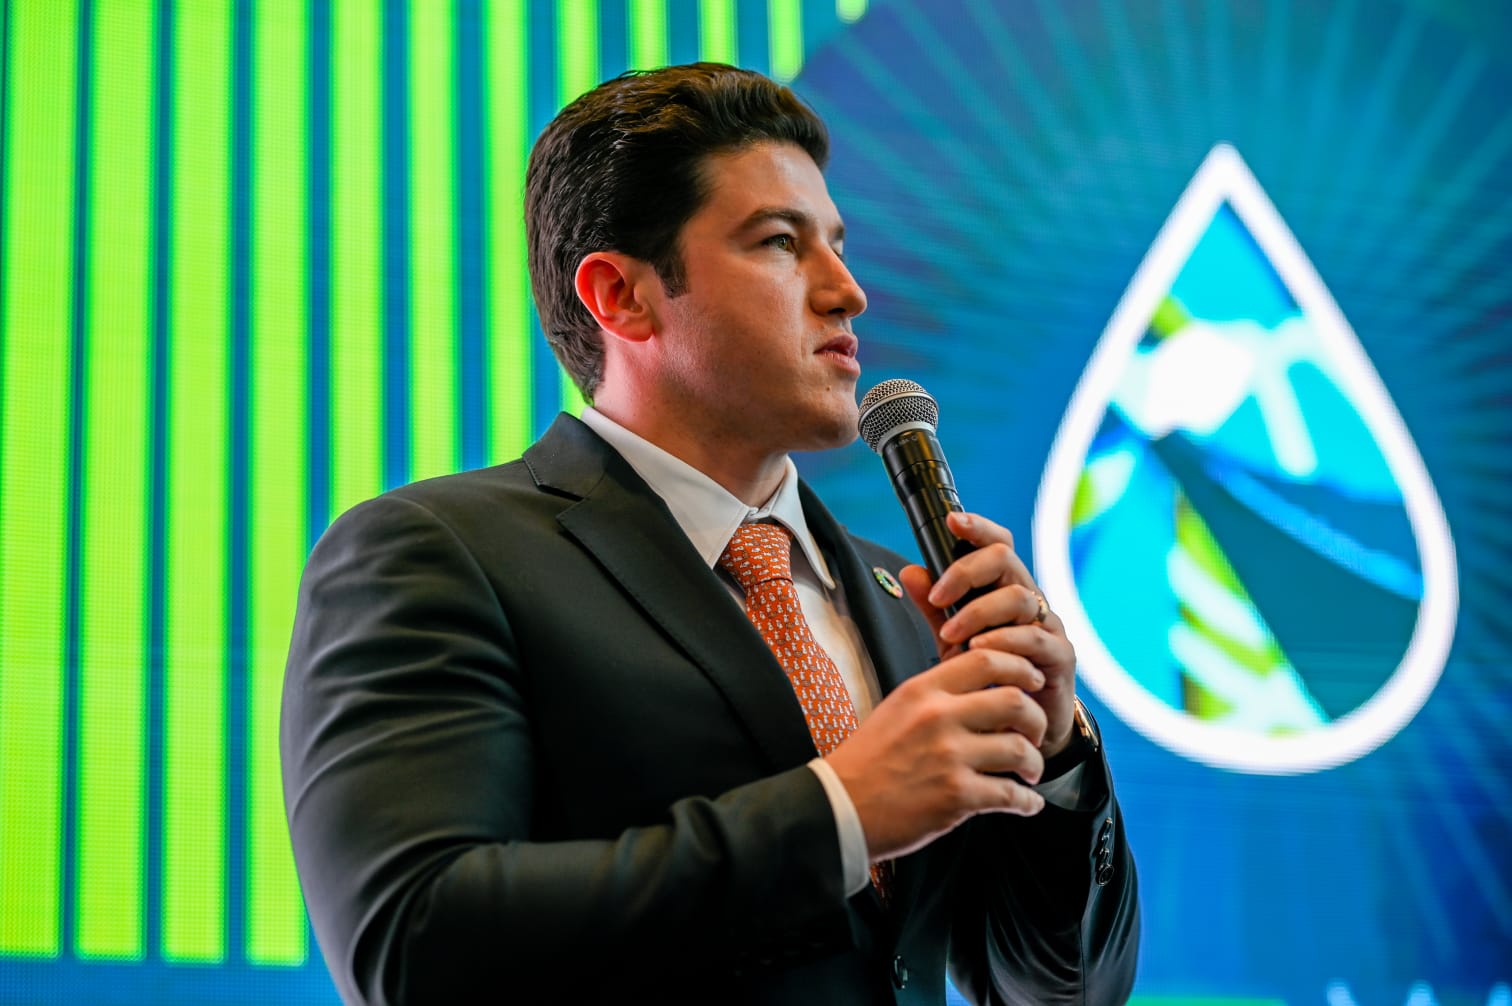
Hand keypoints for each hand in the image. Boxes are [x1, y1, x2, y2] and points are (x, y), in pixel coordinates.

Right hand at [825, 645, 1048, 859]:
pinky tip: (1026, 804)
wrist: (840, 806)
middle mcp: (939, 717)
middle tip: (1035, 735)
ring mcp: (949, 757)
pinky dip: (1026, 802)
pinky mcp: (956, 797)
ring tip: (1029, 772)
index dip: (1020, 668)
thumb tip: (984, 688)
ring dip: (1034, 764)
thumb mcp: (896, 708)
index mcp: (923, 690)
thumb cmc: (867, 760)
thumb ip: (938, 695)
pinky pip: (1011, 795)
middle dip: (1036, 720)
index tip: (1032, 681)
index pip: (986, 659)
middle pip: (1016, 700)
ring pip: (1020, 749)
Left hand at [898, 511, 1077, 764]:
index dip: (979, 528)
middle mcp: (1030, 598)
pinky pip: (1033, 638)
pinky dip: (1002, 642)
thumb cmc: (988, 675)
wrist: (1021, 727)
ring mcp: (1049, 625)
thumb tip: (910, 571)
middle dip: (967, 572)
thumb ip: (934, 607)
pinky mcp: (1061, 656)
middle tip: (939, 596)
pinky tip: (978, 651)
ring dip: (979, 613)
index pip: (998, 545)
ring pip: (1018, 597)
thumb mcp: (952, 639)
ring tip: (951, 635)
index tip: (952, 521)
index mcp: (1004, 588)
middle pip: (1005, 560)